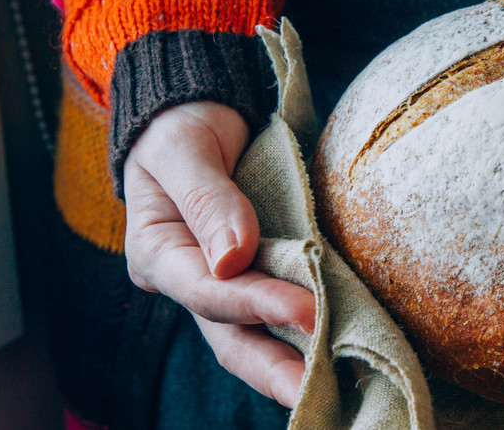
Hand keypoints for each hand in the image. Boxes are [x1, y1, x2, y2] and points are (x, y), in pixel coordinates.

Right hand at [122, 101, 315, 406]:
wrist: (199, 113)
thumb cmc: (183, 127)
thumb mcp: (183, 149)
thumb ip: (207, 199)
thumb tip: (233, 256)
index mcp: (159, 254)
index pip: (208, 291)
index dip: (256, 304)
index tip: (305, 310)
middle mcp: (193, 281)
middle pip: (231, 337)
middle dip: (274, 369)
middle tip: (316, 389)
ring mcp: (227, 284)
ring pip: (259, 336)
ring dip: (296, 362)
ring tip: (336, 384)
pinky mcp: (260, 275)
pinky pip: (284, 312)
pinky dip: (310, 333)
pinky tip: (343, 348)